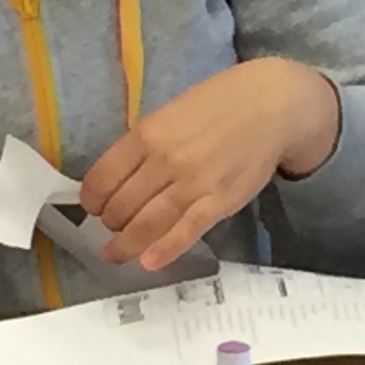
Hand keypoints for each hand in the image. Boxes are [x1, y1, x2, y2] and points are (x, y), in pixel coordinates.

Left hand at [81, 58, 340, 271]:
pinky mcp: (219, 201)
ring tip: (117, 253)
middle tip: (113, 227)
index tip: (94, 206)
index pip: (102, 178)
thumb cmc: (220, 102)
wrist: (272, 104)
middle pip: (120, 206)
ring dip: (126, 244)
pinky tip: (147, 262)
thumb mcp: (171, 111)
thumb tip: (119, 175)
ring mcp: (193, 183)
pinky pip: (185, 231)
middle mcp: (165, 160)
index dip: (92, 199)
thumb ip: (146, 141)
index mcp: (147, 134)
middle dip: (110, 223)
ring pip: (146, 224)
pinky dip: (164, 250)